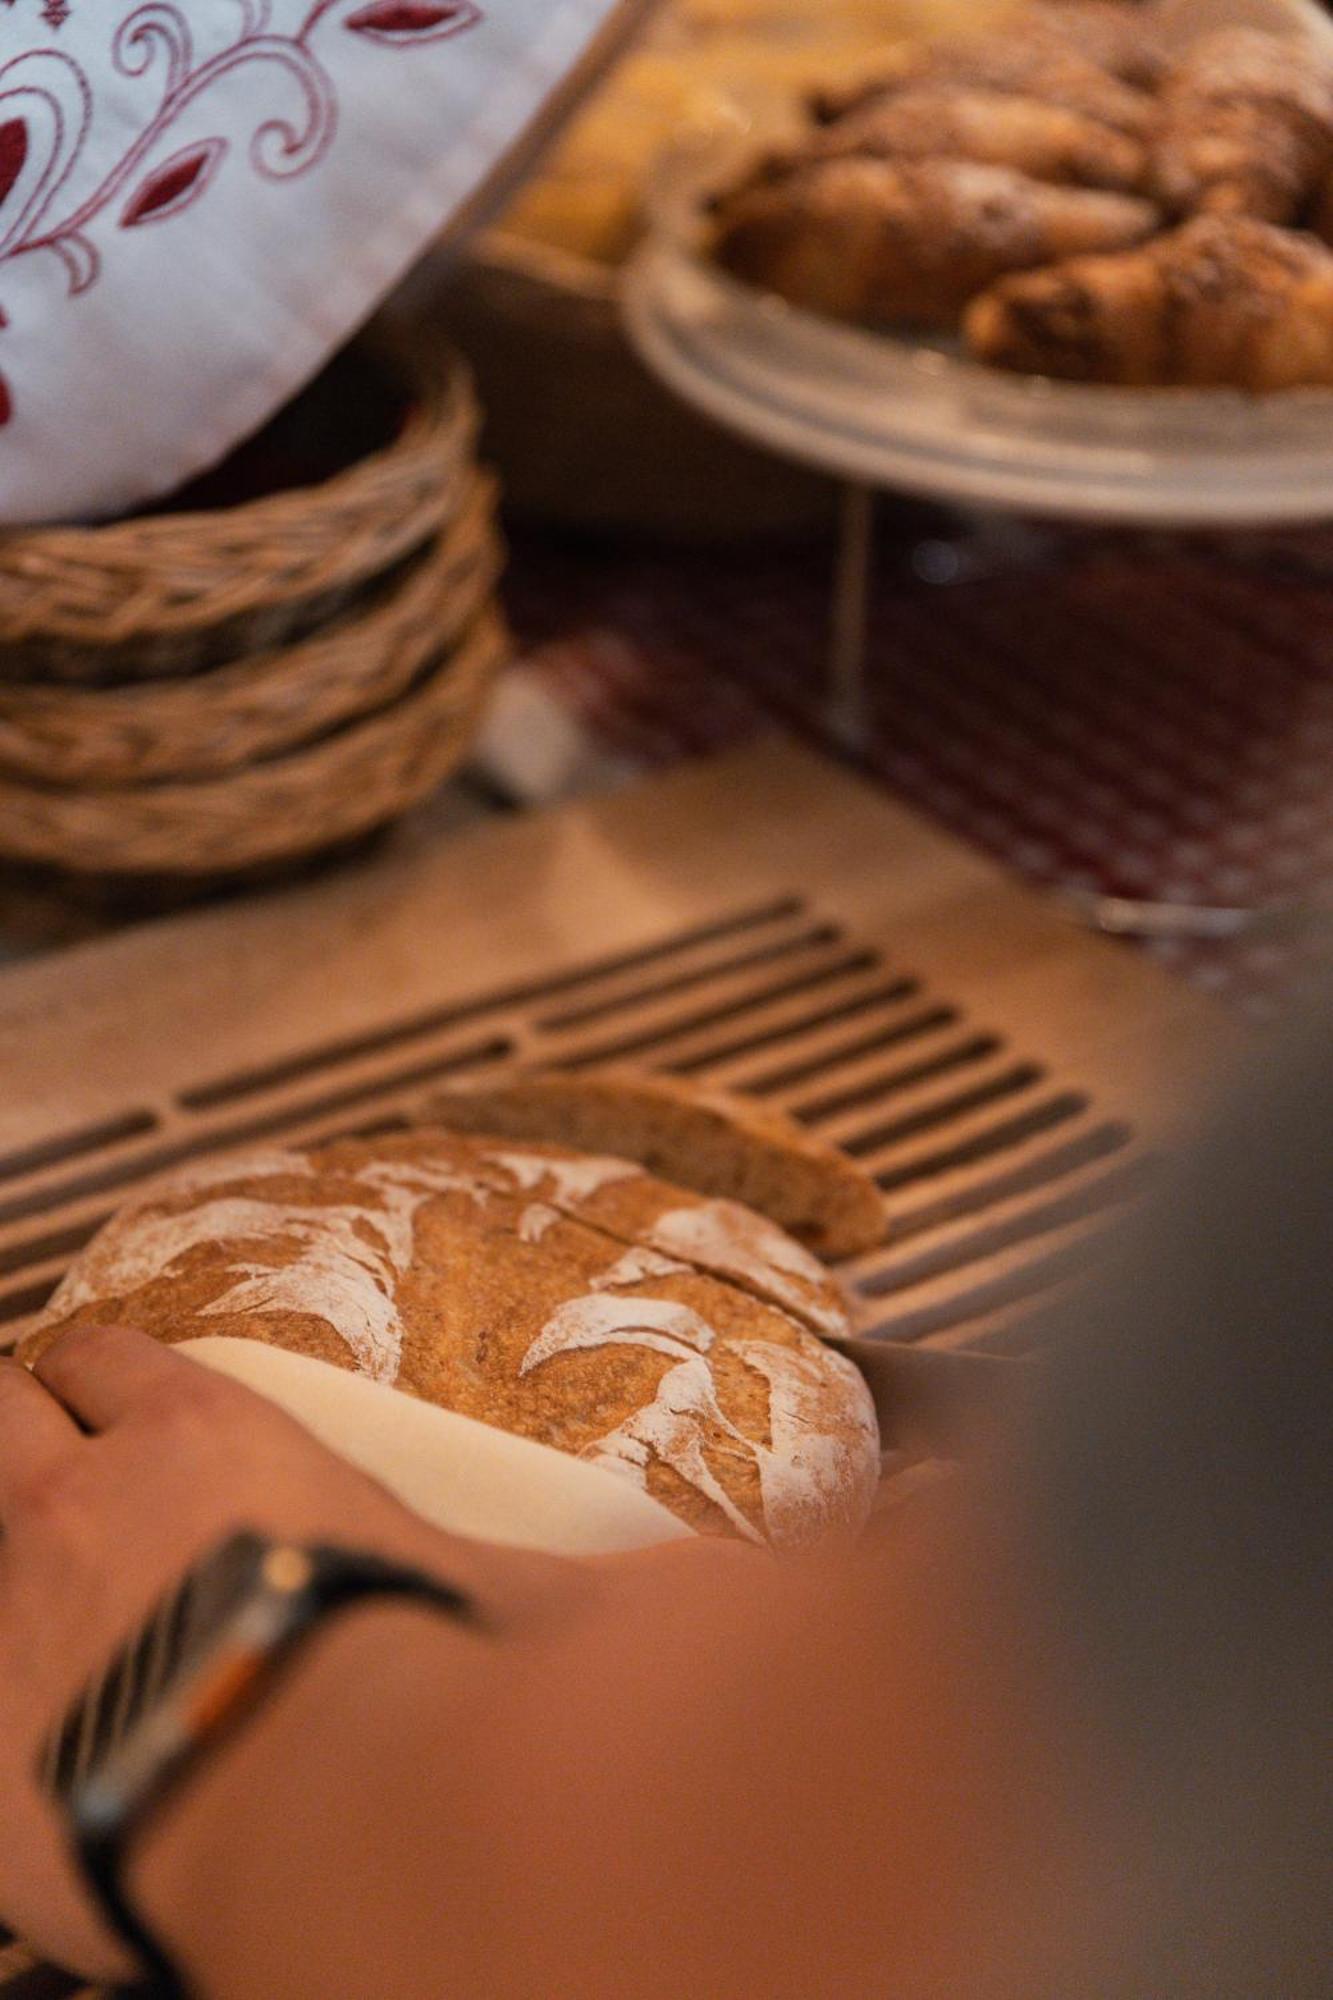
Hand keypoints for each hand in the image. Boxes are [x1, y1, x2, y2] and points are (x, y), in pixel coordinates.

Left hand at [0, 1324, 540, 1979]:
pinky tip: (30, 1722)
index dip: (98, 1374)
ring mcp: (9, 1614)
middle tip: (47, 1468)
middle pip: (0, 1406)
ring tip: (43, 1584)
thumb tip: (699, 1563)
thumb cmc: (412, 1670)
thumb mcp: (495, 1579)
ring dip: (2, 1528)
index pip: (106, 1356)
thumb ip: (552, 1557)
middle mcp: (82, 1502)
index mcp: (200, 1442)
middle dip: (19, 1426)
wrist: (320, 1807)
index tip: (103, 1397)